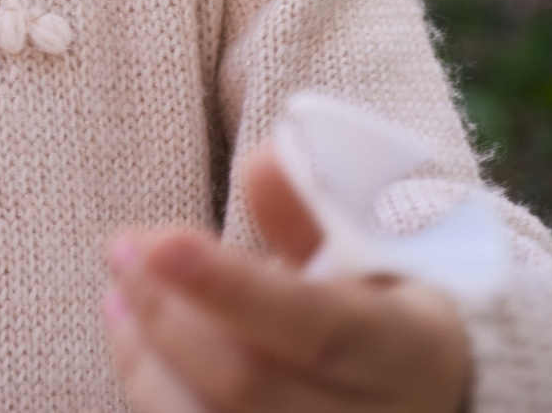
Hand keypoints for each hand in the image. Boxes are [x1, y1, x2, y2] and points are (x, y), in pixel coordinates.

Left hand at [103, 146, 472, 412]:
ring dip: (145, 357)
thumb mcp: (379, 251)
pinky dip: (151, 388)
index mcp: (410, 350)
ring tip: (118, 292)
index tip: (160, 240)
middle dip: (167, 311)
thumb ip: (313, 211)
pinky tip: (132, 338)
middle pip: (246, 382)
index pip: (314, 325)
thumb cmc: (390, 307)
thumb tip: (261, 161)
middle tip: (122, 247)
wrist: (433, 393)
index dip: (230, 287)